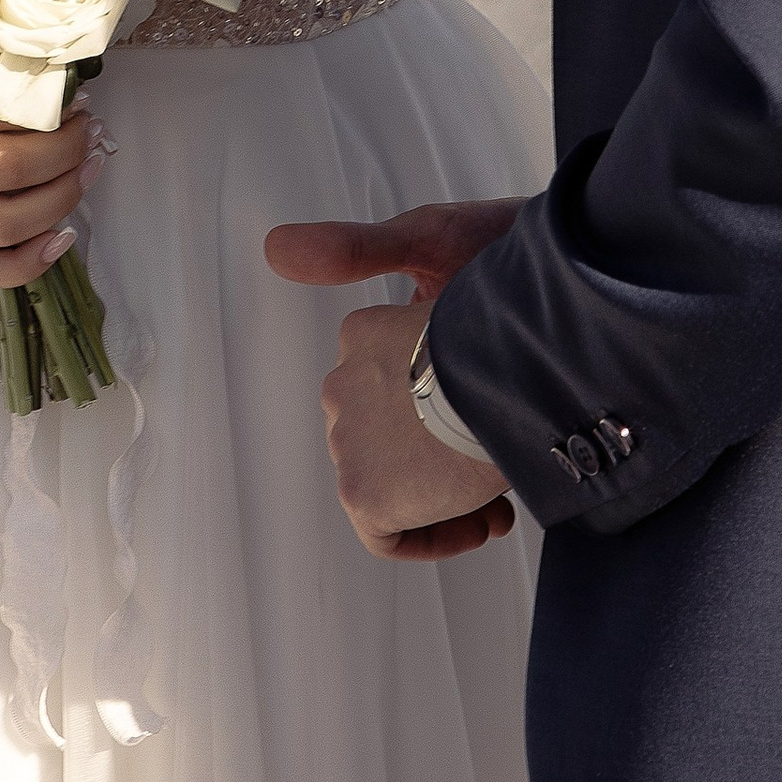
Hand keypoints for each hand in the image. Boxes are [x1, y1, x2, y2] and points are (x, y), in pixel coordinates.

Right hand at [0, 72, 102, 286]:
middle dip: (64, 151)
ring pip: (1, 223)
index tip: (77, 99)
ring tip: (87, 168)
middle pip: (6, 169)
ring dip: (59, 198)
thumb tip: (63, 91)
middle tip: (89, 130)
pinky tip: (62, 236)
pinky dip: (27, 262)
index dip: (48, 107)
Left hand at [266, 202, 522, 563]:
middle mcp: (343, 386)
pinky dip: (434, 535)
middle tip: (495, 462)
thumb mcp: (444, 262)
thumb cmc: (495, 322)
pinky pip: (386, 533)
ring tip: (499, 493)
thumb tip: (277, 246)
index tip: (482, 421)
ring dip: (444, 492)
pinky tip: (486, 519)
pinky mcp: (361, 493)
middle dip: (441, 456)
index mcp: (364, 337)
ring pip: (393, 480)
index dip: (442, 411)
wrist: (504, 369)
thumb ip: (374, 264)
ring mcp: (347, 439)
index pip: (392, 389)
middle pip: (392, 436)